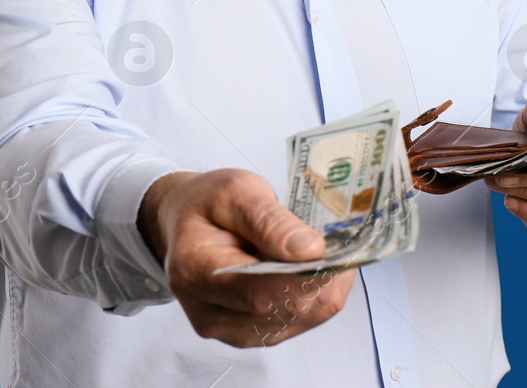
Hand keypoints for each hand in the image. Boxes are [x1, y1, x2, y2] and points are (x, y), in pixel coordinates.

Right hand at [137, 168, 356, 346]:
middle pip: (284, 309)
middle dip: (320, 275)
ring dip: (324, 284)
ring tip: (326, 248)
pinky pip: (302, 321)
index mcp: (195, 271)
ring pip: (301, 318)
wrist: (187, 224)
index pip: (258, 292)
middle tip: (338, 239)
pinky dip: (320, 292)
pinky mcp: (252, 334)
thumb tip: (310, 250)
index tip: (331, 250)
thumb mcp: (235, 191)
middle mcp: (210, 313)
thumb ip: (269, 220)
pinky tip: (319, 266)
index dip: (302, 277)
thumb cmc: (207, 204)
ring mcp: (231, 330)